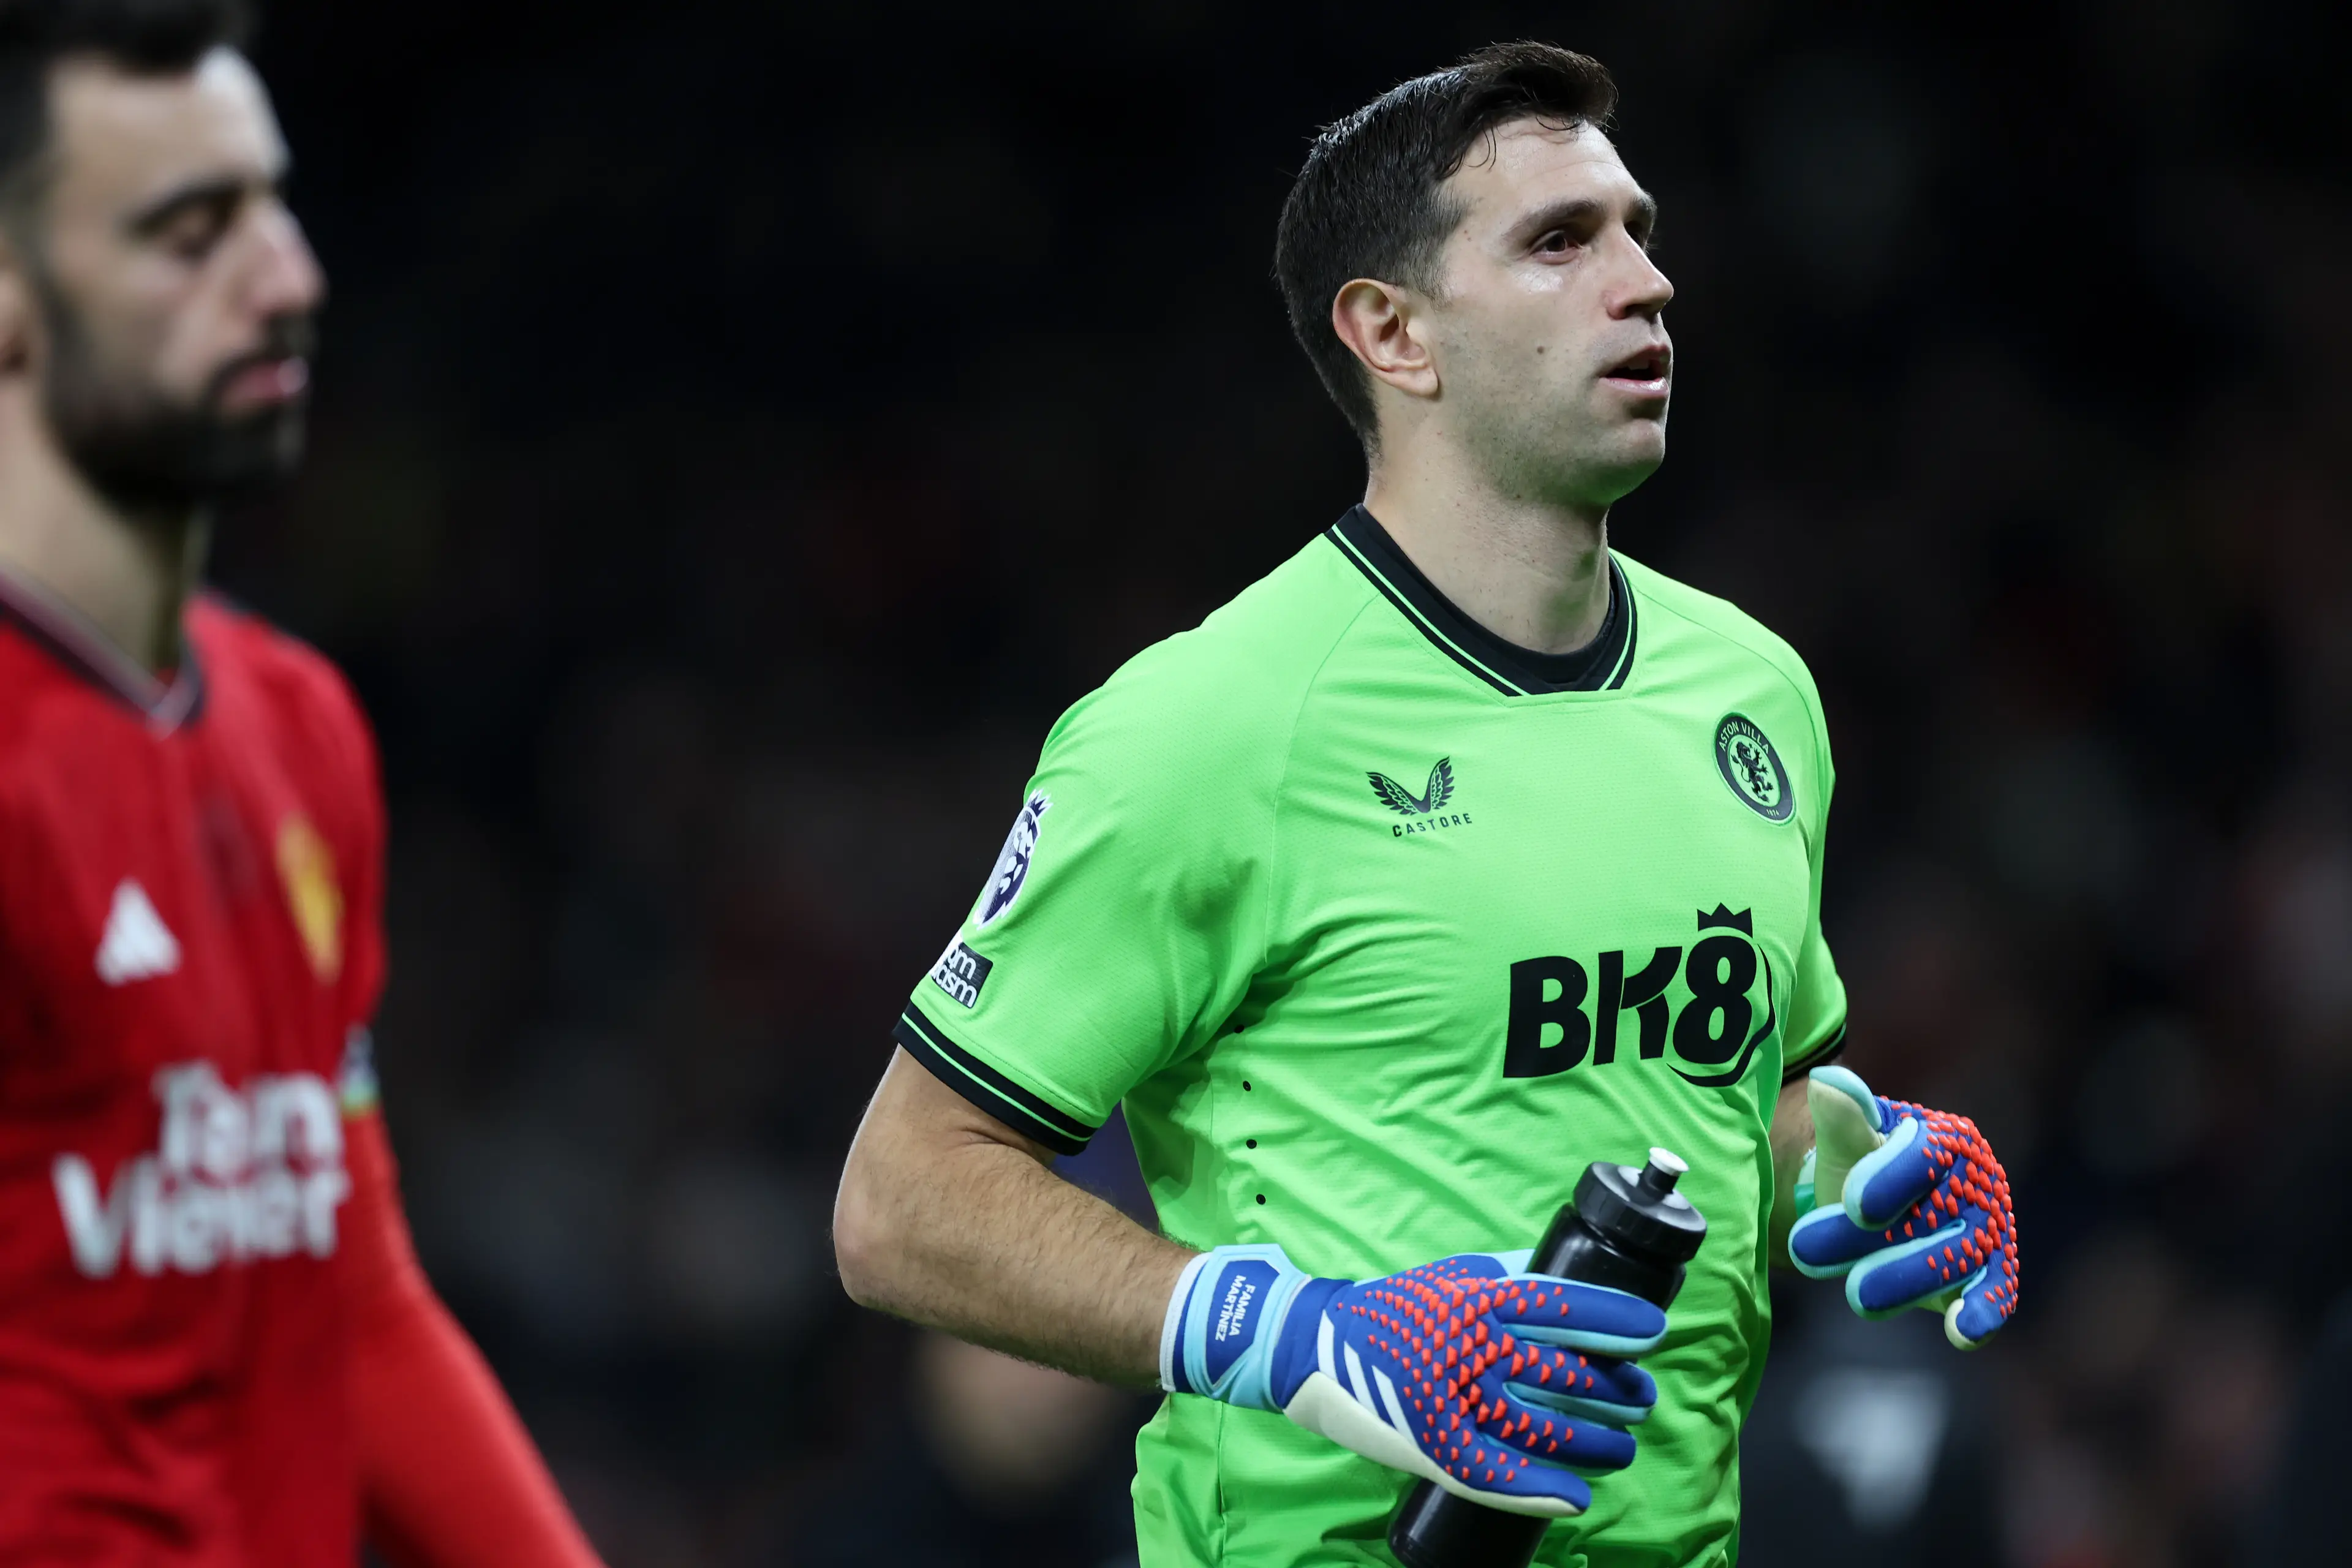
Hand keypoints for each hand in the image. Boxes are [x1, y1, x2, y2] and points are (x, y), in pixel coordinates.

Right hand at [1161, 1245, 1666, 1516]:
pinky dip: (1543, 1490)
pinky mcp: (1435, 1443)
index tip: (1652, 1331)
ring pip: (1546, 1427)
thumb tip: (1566, 1274)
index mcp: (1481, 1298)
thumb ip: (1508, 1275)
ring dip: (1595, 1442)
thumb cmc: (1394, 1307)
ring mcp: (1455, 1398)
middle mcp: (1474, 1346)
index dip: (1618, 1320)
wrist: (1315, 1344)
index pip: (1568, 1305)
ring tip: (1621, 1447)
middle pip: (1568, 1373)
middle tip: (1640, 1397)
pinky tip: (1577, 1497)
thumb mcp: (1453, 1274)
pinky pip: (1499, 1474)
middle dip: (1617, 1389)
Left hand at [1787, 1065, 2019, 1347]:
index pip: (1922, 1157)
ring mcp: (1985, 1233)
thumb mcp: (1844, 1140)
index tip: (1853, 1203)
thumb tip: (1829, 1083)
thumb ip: (1842, 1118)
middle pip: (1935, 1217)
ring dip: (1908, 1279)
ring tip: (1858, 1296)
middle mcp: (1976, 1185)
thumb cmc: (1857, 1167)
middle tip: (1810, 1254)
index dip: (1889, 1180)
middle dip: (1873, 1241)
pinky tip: (1963, 1332)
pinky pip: (1993, 1293)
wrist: (1868, 1209)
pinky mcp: (1985, 1276)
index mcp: (1945, 1142)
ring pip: (1956, 1259)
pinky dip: (1983, 1312)